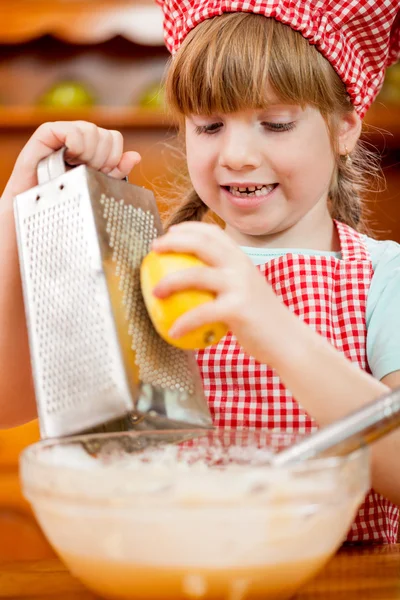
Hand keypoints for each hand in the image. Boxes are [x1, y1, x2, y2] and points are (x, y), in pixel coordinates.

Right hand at [4, 121, 140, 200]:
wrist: (37, 205)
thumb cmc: (66, 194)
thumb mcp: (97, 183)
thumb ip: (116, 171)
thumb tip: (136, 157)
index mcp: (93, 145)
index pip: (115, 138)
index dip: (114, 157)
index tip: (102, 171)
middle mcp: (80, 135)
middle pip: (106, 135)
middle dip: (102, 158)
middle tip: (88, 171)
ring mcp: (64, 131)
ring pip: (91, 130)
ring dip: (89, 154)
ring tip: (77, 166)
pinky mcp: (48, 132)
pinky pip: (72, 130)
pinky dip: (76, 146)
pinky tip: (70, 158)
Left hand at [151, 221, 286, 363]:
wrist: (287, 340)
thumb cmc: (261, 319)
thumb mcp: (245, 291)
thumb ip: (225, 281)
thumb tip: (191, 283)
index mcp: (241, 259)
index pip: (213, 233)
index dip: (188, 228)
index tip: (169, 232)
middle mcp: (240, 266)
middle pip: (201, 243)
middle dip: (173, 242)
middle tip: (153, 250)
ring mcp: (240, 285)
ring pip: (196, 275)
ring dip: (170, 281)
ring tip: (154, 292)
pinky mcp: (238, 308)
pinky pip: (202, 313)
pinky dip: (184, 323)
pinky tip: (173, 331)